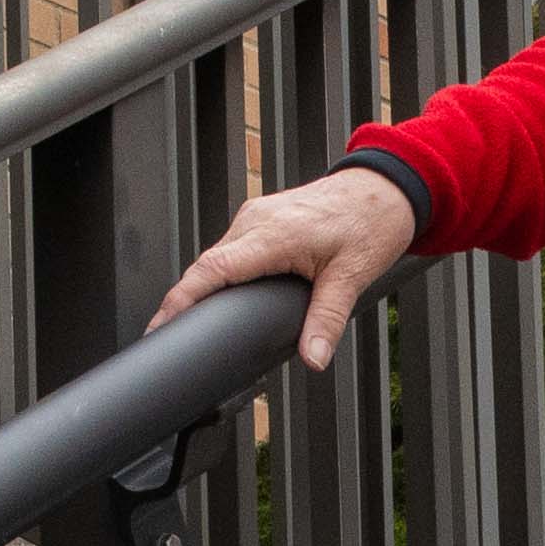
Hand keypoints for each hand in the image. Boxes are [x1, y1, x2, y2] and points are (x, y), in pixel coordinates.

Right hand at [149, 166, 417, 372]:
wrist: (383, 187)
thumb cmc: (370, 222)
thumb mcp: (352, 277)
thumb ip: (327, 321)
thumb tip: (313, 358)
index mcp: (273, 234)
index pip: (213, 270)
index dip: (182, 299)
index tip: (161, 324)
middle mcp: (255, 221)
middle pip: (206, 266)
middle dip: (183, 300)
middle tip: (166, 335)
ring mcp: (254, 217)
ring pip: (216, 257)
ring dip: (202, 286)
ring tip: (188, 321)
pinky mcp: (259, 219)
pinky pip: (229, 250)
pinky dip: (220, 273)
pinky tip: (220, 295)